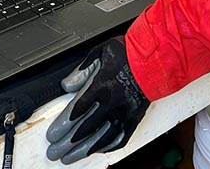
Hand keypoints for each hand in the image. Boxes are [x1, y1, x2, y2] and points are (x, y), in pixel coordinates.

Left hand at [45, 36, 149, 164]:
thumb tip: (68, 83)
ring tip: (69, 158)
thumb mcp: (102, 50)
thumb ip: (83, 68)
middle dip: (67, 142)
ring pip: (100, 137)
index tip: (53, 133)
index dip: (63, 124)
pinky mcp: (135, 117)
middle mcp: (111, 101)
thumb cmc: (131, 52)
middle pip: (85, 127)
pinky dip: (107, 146)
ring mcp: (123, 112)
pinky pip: (120, 137)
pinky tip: (97, 150)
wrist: (157, 57)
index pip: (77, 109)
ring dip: (83, 149)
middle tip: (55, 151)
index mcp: (101, 84)